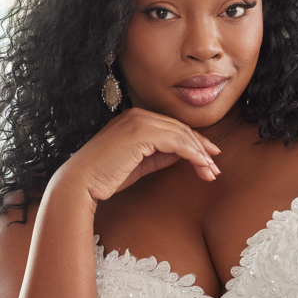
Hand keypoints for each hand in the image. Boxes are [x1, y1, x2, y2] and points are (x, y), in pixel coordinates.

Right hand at [54, 107, 220, 203]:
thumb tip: (184, 154)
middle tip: (215, 168)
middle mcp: (138, 115)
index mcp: (135, 119)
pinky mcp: (142, 133)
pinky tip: (202, 167)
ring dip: (200, 154)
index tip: (208, 159)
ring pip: (182, 135)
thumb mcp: (140, 163)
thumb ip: (160, 155)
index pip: (172, 128)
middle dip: (201, 149)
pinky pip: (177, 142)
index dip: (193, 143)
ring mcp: (140, 122)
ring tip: (211, 172)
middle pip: (180, 129)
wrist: (82, 182)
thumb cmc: (106, 176)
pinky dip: (193, 155)